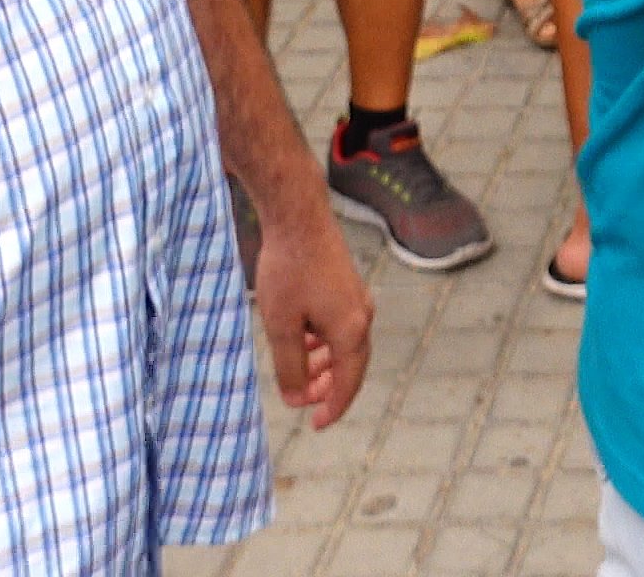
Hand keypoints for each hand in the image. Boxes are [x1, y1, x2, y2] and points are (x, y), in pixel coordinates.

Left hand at [248, 191, 375, 427]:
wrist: (298, 217)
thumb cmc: (288, 270)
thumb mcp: (281, 326)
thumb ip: (290, 368)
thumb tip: (296, 400)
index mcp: (351, 330)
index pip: (348, 382)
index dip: (332, 407)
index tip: (316, 425)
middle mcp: (362, 316)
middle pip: (351, 365)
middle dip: (328, 388)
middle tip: (304, 403)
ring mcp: (357, 299)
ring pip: (345, 345)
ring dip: (324, 365)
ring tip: (299, 376)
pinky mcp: (347, 286)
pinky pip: (340, 326)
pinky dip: (324, 343)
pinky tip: (302, 342)